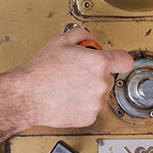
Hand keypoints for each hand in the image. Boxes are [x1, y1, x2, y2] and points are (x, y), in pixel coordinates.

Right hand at [17, 27, 133, 128]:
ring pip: (98, 94)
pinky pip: (90, 109)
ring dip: (87, 90)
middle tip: (76, 72)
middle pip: (107, 77)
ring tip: (67, 86)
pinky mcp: (89, 117)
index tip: (115, 60)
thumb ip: (81, 35)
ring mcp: (96, 102)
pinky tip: (66, 98)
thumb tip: (89, 38)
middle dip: (94, 74)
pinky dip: (81, 105)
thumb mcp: (60, 42)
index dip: (119, 59)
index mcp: (98, 63)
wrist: (28, 96)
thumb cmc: (41, 71)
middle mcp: (101, 83)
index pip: (125, 60)